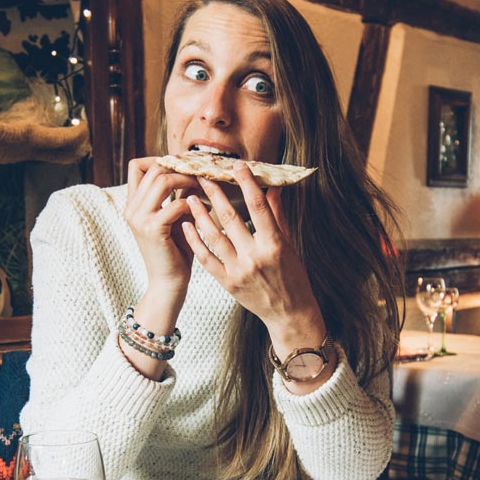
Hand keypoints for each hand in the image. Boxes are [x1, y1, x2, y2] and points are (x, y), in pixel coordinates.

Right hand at [124, 157, 202, 298]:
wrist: (168, 283)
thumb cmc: (175, 251)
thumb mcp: (175, 217)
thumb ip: (179, 194)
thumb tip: (194, 173)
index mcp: (133, 204)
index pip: (136, 166)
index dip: (159, 159)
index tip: (181, 166)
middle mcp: (131, 208)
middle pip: (153, 168)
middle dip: (180, 168)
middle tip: (200, 176)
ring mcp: (139, 218)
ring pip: (163, 180)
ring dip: (187, 181)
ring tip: (202, 189)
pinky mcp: (152, 229)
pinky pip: (176, 204)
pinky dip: (193, 204)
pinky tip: (203, 212)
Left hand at [181, 162, 325, 354]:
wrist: (288, 313)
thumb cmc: (292, 277)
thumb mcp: (289, 245)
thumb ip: (277, 216)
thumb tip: (271, 189)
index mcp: (274, 244)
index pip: (258, 206)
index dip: (246, 183)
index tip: (237, 166)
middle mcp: (255, 256)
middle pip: (230, 219)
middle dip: (214, 194)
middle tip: (202, 176)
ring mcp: (239, 271)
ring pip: (213, 237)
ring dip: (199, 215)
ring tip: (189, 198)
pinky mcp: (227, 283)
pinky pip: (206, 259)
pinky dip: (195, 241)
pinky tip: (187, 226)